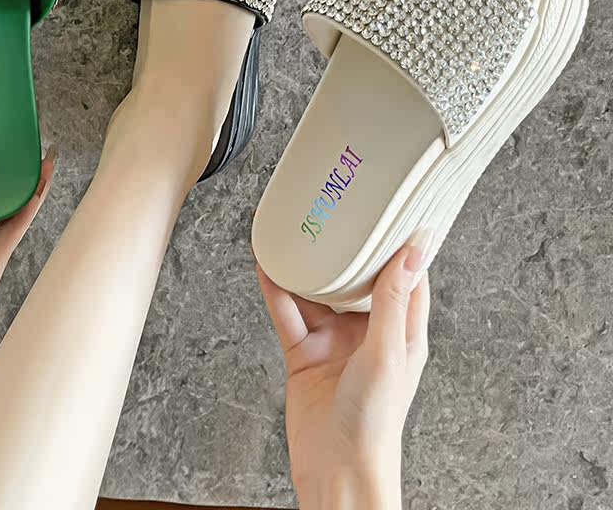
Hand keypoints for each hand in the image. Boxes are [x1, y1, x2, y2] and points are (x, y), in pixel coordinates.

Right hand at [257, 235, 430, 509]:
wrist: (336, 470)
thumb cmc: (374, 424)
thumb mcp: (386, 352)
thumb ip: (392, 300)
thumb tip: (413, 251)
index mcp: (401, 332)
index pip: (406, 277)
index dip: (401, 244)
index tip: (394, 211)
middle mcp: (368, 333)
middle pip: (357, 279)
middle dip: (346, 249)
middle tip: (336, 212)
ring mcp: (335, 343)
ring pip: (318, 293)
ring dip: (307, 268)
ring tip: (297, 233)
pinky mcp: (306, 354)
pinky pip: (290, 314)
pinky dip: (279, 291)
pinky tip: (269, 268)